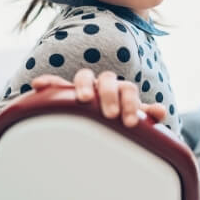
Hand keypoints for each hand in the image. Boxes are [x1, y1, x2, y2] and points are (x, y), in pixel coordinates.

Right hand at [31, 69, 166, 127]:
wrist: (99, 120)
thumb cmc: (116, 119)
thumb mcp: (130, 118)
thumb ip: (146, 114)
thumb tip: (160, 111)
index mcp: (120, 90)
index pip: (127, 89)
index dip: (130, 103)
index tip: (129, 122)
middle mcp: (102, 84)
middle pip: (108, 80)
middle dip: (110, 95)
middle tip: (111, 115)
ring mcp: (85, 87)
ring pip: (84, 76)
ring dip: (84, 85)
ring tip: (84, 99)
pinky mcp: (65, 92)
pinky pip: (56, 83)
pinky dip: (49, 82)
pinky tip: (38, 85)